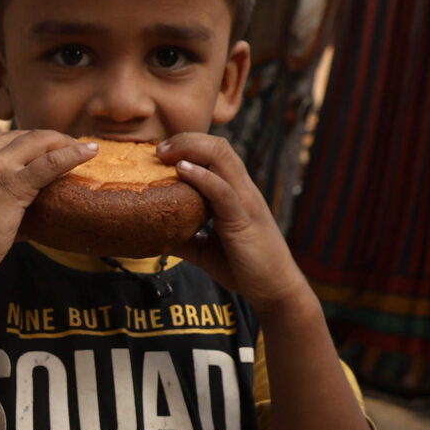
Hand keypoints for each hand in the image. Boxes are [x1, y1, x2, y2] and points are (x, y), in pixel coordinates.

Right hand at [0, 131, 93, 281]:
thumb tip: (28, 194)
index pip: (9, 138)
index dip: (35, 141)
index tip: (52, 148)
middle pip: (26, 135)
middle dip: (52, 139)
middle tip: (73, 147)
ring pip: (39, 142)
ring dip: (65, 143)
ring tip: (85, 149)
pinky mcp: (11, 184)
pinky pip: (49, 163)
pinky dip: (72, 154)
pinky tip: (89, 153)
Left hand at [158, 134, 314, 311]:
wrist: (274, 289)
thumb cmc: (243, 267)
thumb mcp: (205, 249)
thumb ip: (184, 237)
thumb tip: (155, 236)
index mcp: (235, 192)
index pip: (215, 153)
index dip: (188, 144)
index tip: (160, 151)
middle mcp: (242, 190)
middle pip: (218, 147)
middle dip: (186, 140)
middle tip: (158, 148)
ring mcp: (245, 202)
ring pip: (223, 159)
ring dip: (191, 149)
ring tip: (165, 152)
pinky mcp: (243, 220)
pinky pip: (223, 190)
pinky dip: (202, 176)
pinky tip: (182, 169)